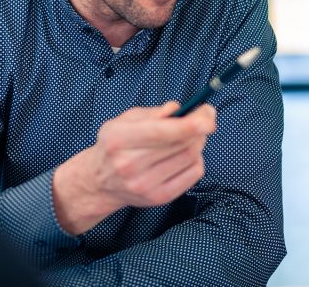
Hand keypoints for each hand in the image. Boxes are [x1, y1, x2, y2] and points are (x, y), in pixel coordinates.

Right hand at [53, 101, 216, 233]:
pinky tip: (186, 155)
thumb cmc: (116, 145)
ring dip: (198, 142)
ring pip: (190, 158)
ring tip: (191, 136)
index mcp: (119, 139)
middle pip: (181, 144)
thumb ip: (153, 113)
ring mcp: (144, 184)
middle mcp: (129, 164)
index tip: (208, 116)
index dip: (189, 124)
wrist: (100, 182)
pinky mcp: (158, 198)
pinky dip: (197, 160)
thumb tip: (178, 109)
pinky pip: (193, 175)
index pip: (161, 132)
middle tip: (205, 118)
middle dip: (200, 128)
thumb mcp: (125, 120)